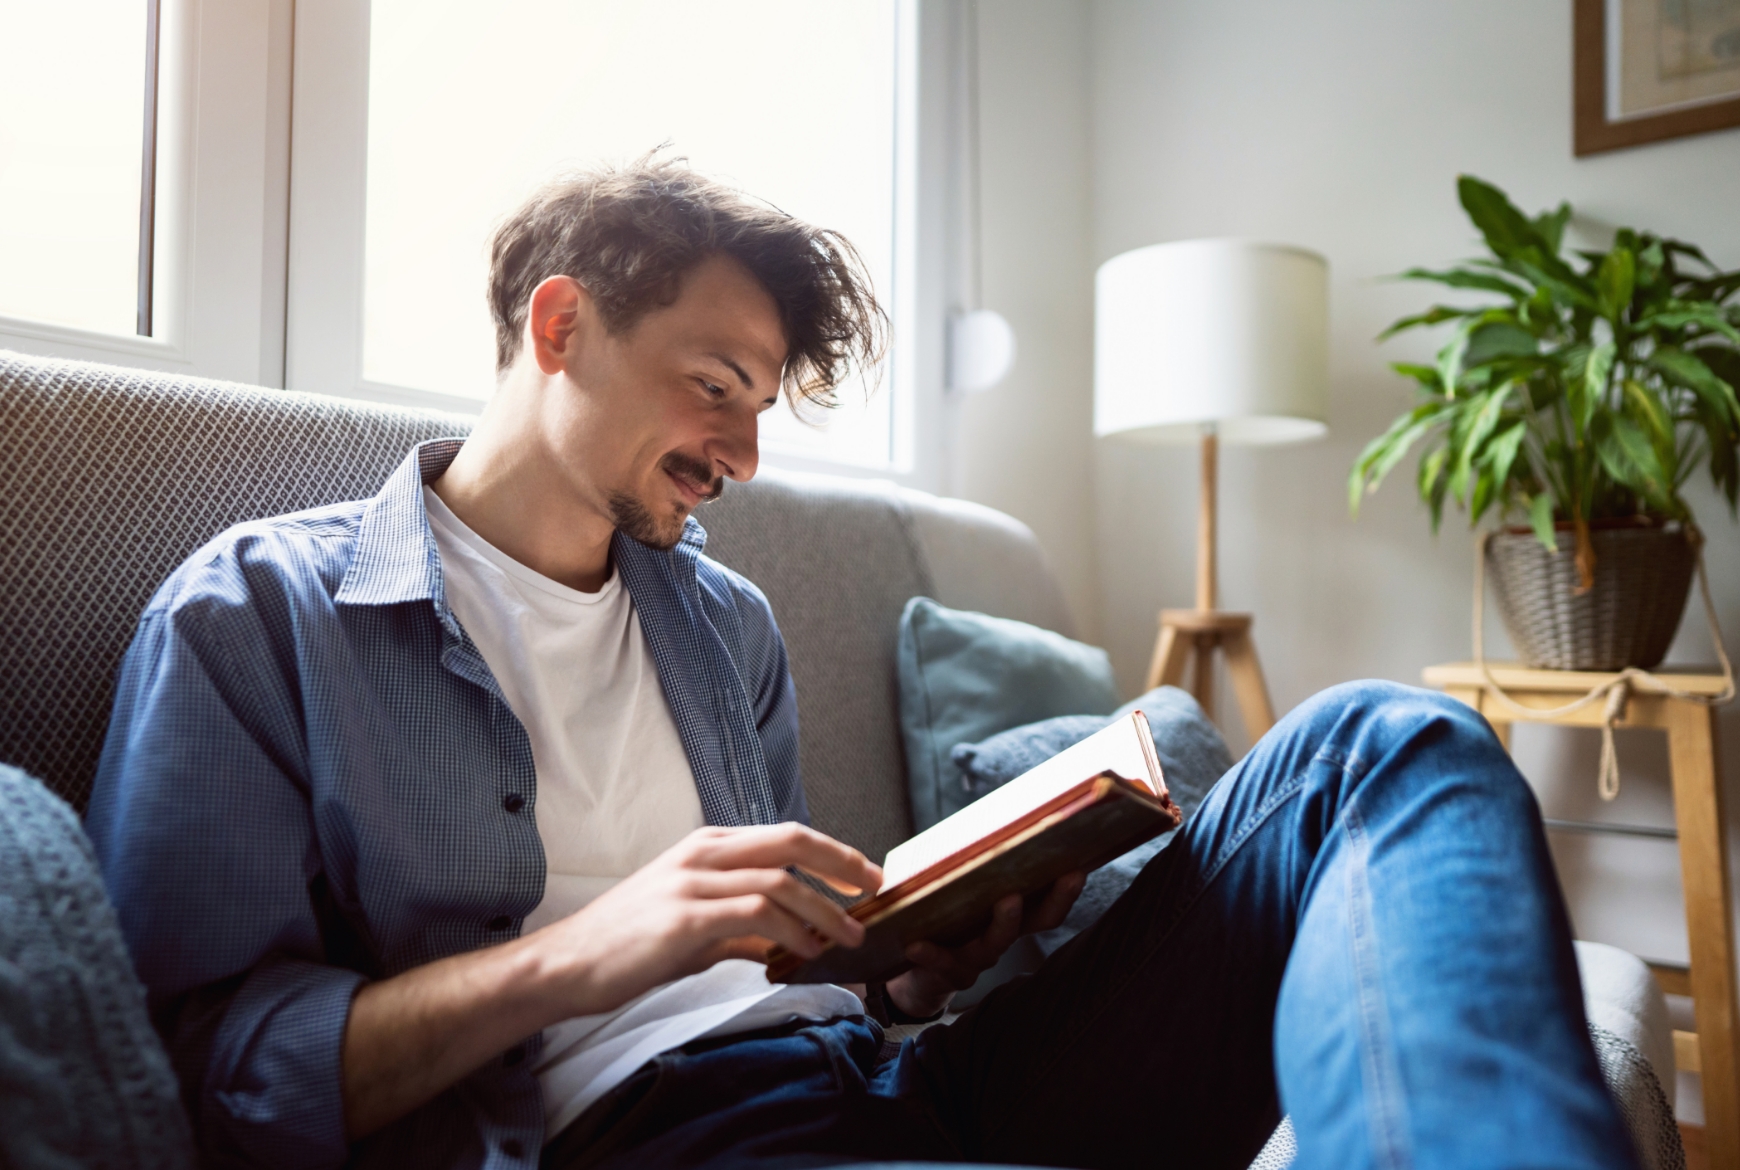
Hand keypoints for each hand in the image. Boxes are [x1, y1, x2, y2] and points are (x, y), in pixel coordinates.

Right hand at [341, 823, 878, 1139]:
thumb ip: (739, 929)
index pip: (784, 835)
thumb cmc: (625, 948)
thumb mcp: (693, 929)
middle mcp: (703, 854)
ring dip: (824, 911)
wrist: (567, 966)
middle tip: (875, 888)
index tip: (866, 873)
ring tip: (849, 937)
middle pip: (791, 841)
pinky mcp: (684, 916)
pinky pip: (755, 914)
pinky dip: (789, 932)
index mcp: (706, 847)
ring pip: (780, 882)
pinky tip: (805, 953)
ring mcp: (693, 881)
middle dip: (842, 863)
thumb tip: (783, 944)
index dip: (832, 851)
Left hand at [885, 871, 1084, 1019]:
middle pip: (1038, 921)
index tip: (1080, 865)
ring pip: (995, 944)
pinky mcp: (948, 974)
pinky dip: (930, 954)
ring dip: (1004, 923)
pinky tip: (915, 945)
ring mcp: (977, 958)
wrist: (914, 972)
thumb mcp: (954, 890)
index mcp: (1008, 915)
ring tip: (1007, 901)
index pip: (1047, 903)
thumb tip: (977, 819)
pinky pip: (942, 963)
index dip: (1066, 889)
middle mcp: (1000, 937)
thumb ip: (964, 864)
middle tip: (1067, 875)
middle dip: (1057, 899)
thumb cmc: (939, 920)